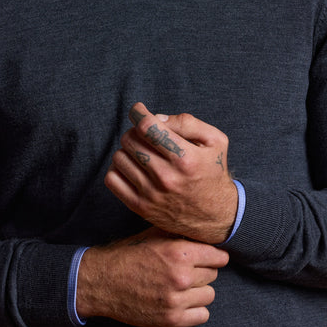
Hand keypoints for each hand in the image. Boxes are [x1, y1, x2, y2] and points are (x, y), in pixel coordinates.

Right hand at [76, 227, 228, 326]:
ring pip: (209, 295)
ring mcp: (176, 300)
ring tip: (183, 286)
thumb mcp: (153, 235)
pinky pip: (202, 315)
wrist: (102, 282)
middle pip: (213, 275)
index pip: (218, 256)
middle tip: (187, 270)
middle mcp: (181, 276)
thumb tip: (204, 231)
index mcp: (179, 252)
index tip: (208, 257)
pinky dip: (195, 310)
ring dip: (199, 291)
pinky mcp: (171, 319)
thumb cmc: (127, 255)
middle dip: (202, 271)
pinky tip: (182, 302)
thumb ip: (180, 234)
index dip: (213, 256)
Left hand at [105, 103, 237, 244]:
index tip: (138, 109)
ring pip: (119, 157)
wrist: (215, 216)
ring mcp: (151, 194)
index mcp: (185, 158)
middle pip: (130, 140)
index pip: (147, 127)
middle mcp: (166, 177)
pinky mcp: (140, 207)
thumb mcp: (215, 141)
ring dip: (127, 149)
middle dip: (134, 130)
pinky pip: (112, 179)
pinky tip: (132, 166)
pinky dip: (117, 168)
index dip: (138, 112)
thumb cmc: (213, 172)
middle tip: (144, 133)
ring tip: (140, 151)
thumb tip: (157, 118)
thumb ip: (188, 123)